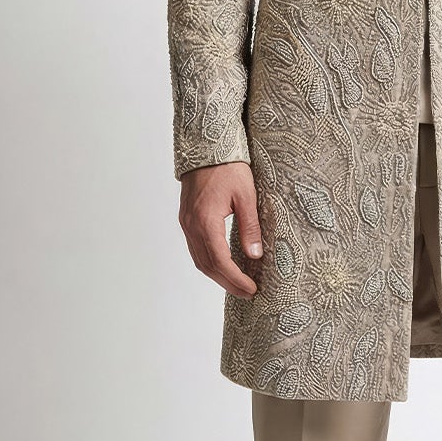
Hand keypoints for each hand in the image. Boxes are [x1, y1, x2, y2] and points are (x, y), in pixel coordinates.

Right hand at [179, 161, 263, 296]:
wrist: (206, 148)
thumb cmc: (228, 168)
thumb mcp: (246, 196)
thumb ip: (250, 226)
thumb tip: (254, 254)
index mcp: (206, 221)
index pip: (220, 261)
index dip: (235, 279)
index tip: (251, 289)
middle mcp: (192, 225)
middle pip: (207, 265)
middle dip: (227, 283)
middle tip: (247, 293)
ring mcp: (187, 223)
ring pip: (199, 259)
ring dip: (217, 275)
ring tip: (238, 283)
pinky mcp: (187, 219)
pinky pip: (195, 248)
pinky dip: (209, 262)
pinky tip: (224, 265)